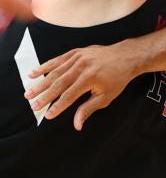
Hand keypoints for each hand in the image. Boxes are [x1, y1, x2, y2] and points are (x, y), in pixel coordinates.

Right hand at [25, 40, 139, 129]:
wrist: (124, 57)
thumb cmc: (117, 79)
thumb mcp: (106, 97)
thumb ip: (88, 109)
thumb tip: (77, 125)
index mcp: (89, 79)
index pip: (69, 96)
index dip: (58, 107)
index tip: (48, 116)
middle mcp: (81, 67)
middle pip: (58, 84)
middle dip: (44, 97)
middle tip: (33, 106)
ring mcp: (77, 58)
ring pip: (54, 73)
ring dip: (40, 84)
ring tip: (28, 93)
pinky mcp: (75, 52)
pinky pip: (56, 61)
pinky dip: (44, 67)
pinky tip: (33, 74)